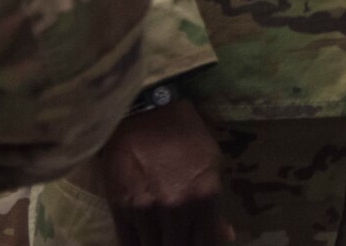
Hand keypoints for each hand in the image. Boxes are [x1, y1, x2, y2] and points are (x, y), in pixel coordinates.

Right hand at [102, 99, 233, 244]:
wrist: (145, 113)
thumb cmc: (186, 135)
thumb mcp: (212, 164)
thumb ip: (216, 205)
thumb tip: (226, 236)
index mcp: (204, 196)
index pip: (207, 242)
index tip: (203, 243)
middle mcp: (176, 209)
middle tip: (183, 239)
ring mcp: (146, 211)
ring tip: (166, 238)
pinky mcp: (119, 209)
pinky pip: (128, 243)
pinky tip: (146, 241)